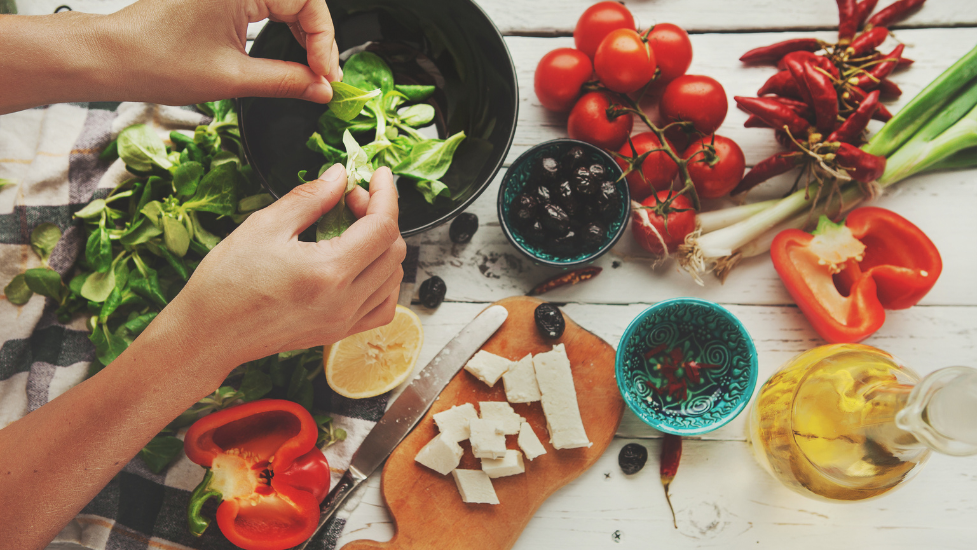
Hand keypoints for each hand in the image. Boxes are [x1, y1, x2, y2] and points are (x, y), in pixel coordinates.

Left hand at [99, 0, 340, 104]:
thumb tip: (321, 88)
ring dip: (302, 34)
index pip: (308, 5)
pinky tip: (289, 55)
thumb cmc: (156, 60)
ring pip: (286, 2)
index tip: (328, 75)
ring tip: (310, 70)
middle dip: (318, 39)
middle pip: (301, 1)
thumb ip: (286, 81)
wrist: (113, 58)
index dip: (324, 43)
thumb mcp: (233, 79)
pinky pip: (266, 4)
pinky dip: (281, 28)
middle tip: (324, 76)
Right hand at [166, 164, 405, 381]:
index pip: (383, 227)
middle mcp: (345, 301)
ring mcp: (344, 321)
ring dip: (382, 246)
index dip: (385, 194)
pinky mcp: (338, 332)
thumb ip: (310, 197)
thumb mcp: (265, 225)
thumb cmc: (226, 284)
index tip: (377, 176)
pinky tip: (361, 264)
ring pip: (393, 278)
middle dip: (380, 216)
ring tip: (351, 229)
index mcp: (329, 272)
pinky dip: (383, 281)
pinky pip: (382, 306)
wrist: (208, 335)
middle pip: (394, 250)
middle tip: (348, 200)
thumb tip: (339, 176)